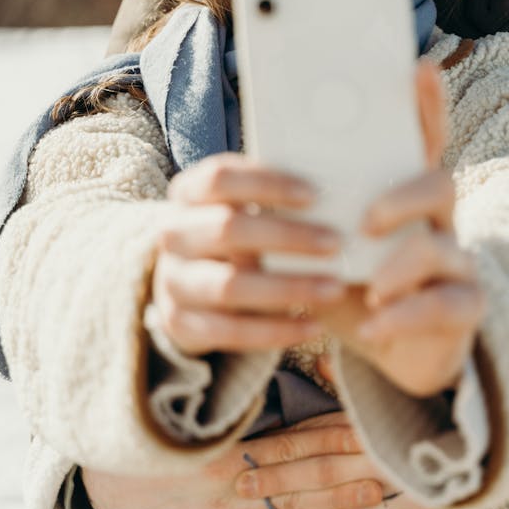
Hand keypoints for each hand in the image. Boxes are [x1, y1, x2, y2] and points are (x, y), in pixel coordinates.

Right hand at [83, 412, 425, 508]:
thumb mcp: (191, 409)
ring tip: (377, 492)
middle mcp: (228, 483)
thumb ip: (235, 395)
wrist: (111, 483)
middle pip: (301, 474)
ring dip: (340, 504)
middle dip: (348, 466)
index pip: (291, 436)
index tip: (368, 425)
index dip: (332, 431)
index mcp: (223, 444)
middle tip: (390, 458)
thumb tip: (285, 358)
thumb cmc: (161, 434)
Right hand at [152, 153, 347, 354]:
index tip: (314, 195)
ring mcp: (173, 281)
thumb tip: (335, 195)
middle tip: (336, 242)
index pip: (220, 178)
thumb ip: (272, 197)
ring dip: (289, 287)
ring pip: (231, 285)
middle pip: (228, 229)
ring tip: (335, 288)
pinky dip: (277, 330)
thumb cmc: (234, 232)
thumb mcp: (239, 205)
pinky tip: (314, 326)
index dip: (265, 184)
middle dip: (287, 236)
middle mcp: (173, 234)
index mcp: (187, 192)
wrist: (187, 283)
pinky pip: (232, 331)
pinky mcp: (181, 325)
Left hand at [322, 60, 484, 396]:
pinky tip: (373, 323)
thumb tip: (255, 172)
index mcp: (400, 193)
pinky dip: (405, 316)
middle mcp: (436, 220)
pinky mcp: (463, 307)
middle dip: (403, 198)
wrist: (384, 348)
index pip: (419, 140)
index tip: (419, 67)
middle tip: (367, 221)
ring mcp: (455, 262)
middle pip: (439, 184)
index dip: (424, 105)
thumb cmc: (350, 280)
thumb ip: (305, 206)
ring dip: (401, 265)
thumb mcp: (324, 242)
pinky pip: (447, 304)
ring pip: (444, 246)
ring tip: (370, 286)